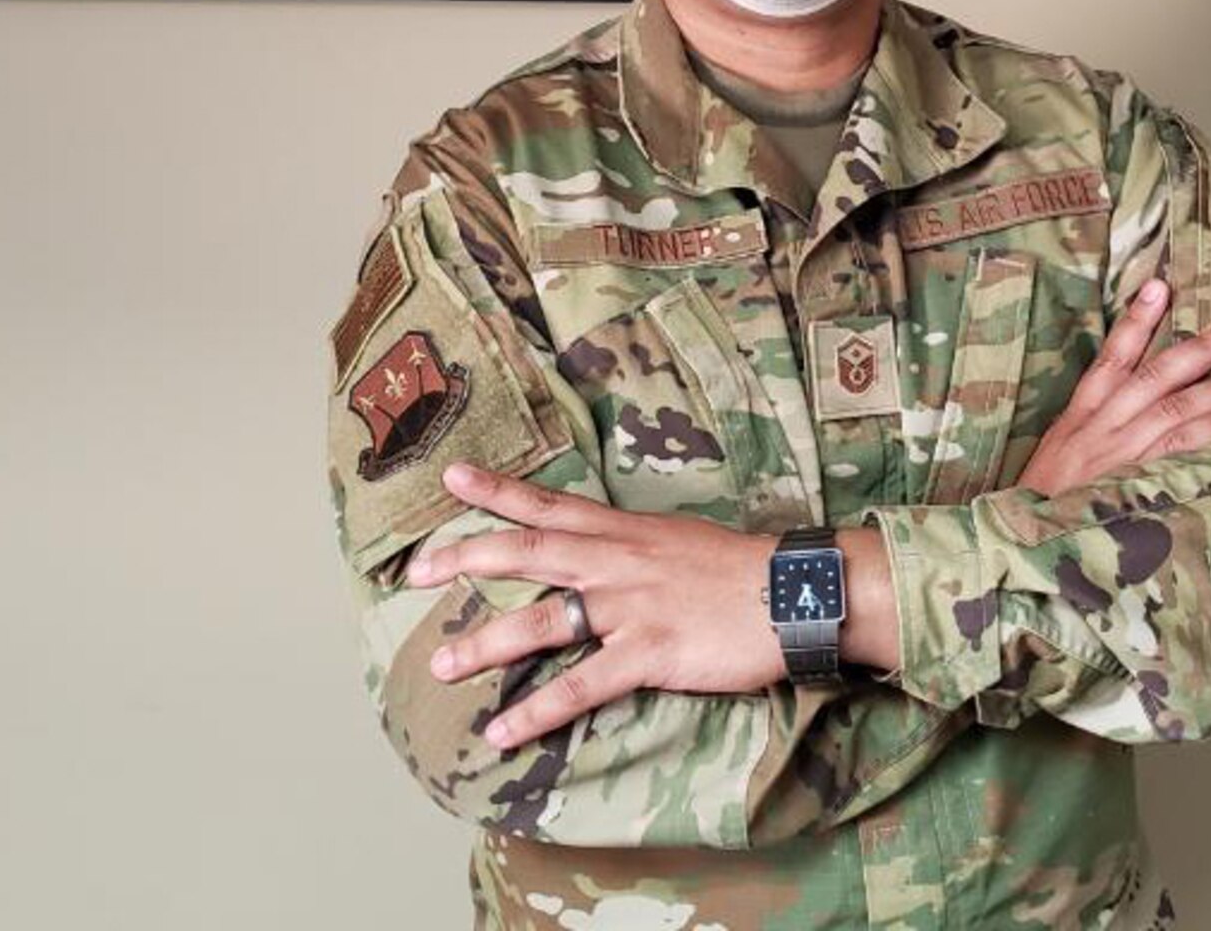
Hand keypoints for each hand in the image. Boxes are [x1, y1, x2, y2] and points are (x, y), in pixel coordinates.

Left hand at [404, 463, 779, 750]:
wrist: (793, 592)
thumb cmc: (742, 571)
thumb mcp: (680, 541)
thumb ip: (636, 547)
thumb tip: (605, 553)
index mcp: (625, 532)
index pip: (550, 504)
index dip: (497, 490)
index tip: (450, 477)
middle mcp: (617, 562)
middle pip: (528, 551)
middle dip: (466, 559)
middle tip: (417, 573)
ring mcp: (630, 607)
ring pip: (541, 621)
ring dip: (485, 643)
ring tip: (440, 663)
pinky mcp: (649, 653)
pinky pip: (580, 686)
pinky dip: (536, 711)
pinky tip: (501, 732)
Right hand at [1016, 277, 1210, 495]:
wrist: (1024, 542)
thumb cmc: (1046, 499)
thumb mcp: (1059, 450)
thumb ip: (1093, 423)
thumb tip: (1133, 397)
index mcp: (1082, 412)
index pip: (1112, 355)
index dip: (1136, 320)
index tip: (1159, 286)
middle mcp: (1104, 425)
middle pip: (1158, 375)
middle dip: (1202, 349)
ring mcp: (1123, 452)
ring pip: (1179, 409)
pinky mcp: (1139, 481)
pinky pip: (1186, 450)